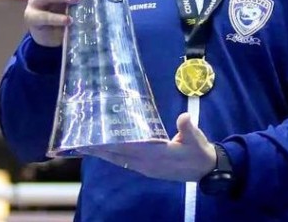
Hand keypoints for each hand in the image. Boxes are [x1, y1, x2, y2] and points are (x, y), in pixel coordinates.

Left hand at [87, 113, 216, 181]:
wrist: (206, 170)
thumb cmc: (199, 151)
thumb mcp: (196, 138)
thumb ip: (188, 127)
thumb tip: (184, 117)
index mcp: (157, 154)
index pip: (129, 148)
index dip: (112, 144)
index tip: (95, 140)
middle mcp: (148, 163)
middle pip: (119, 156)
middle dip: (101, 150)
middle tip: (81, 141)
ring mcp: (147, 167)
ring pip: (121, 160)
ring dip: (105, 154)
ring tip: (88, 146)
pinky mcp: (149, 168)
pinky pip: (127, 162)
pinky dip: (115, 156)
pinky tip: (107, 151)